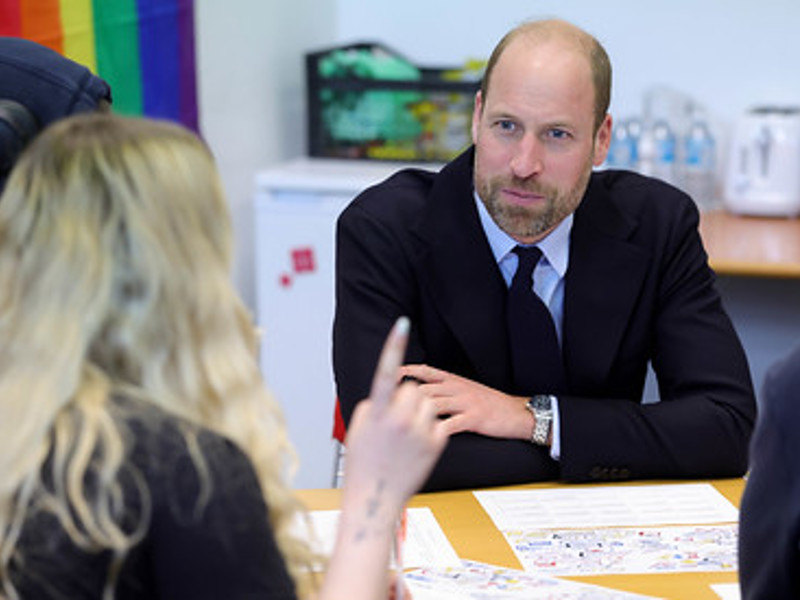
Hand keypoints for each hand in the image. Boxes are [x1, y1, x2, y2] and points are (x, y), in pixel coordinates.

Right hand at [343, 318, 448, 511]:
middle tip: (395, 421)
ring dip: (419, 412)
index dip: (393, 346)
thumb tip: (389, 393)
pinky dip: (430, 428)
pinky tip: (416, 445)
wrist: (377, 497)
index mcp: (377, 413)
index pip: (385, 372)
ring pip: (427, 403)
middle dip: (406, 398)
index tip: (401, 324)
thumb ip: (374, 404)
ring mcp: (419, 432)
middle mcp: (399, 420)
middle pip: (412, 389)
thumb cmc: (363, 464)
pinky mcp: (436, 443)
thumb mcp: (359, 428)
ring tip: (406, 435)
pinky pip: (438, 421)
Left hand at [398, 364, 533, 440]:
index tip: (390, 375)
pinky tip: (424, 438)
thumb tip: (420, 392)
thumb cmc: (488, 404)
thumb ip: (444, 389)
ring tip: (400, 426)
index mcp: (454, 380)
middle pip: (424, 388)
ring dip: (415, 415)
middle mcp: (457, 388)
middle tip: (388, 409)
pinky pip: (451, 423)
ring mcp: (466, 402)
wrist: (515, 413)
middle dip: (404, 399)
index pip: (426, 371)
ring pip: (434, 404)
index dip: (407, 371)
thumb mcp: (465, 389)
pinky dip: (436, 430)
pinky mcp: (474, 418)